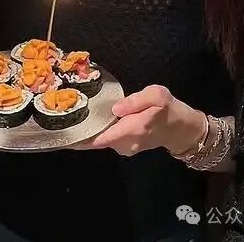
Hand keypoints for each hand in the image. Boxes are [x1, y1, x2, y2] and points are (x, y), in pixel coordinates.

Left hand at [75, 85, 205, 156]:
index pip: (101, 139)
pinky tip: (91, 119)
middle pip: (96, 140)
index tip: (64, 132)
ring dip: (88, 131)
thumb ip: (135, 101)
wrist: (180, 128)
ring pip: (101, 140)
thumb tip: (115, 109)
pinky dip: (98, 131)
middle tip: (63, 115)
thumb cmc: (168, 108)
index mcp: (132, 130)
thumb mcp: (156, 95)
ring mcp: (125, 148)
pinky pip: (107, 139)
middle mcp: (126, 144)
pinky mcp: (125, 147)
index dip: (81, 138)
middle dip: (81, 130)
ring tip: (72, 114)